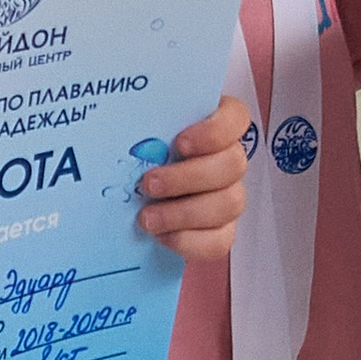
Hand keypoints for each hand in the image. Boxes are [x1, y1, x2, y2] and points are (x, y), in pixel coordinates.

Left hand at [135, 94, 249, 262]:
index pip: (236, 118)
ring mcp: (228, 196)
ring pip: (228, 204)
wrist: (131, 195)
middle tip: (149, 184)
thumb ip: (143, 127)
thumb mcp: (137, 133)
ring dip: (183, 213)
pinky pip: (218, 241)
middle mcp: (227, 160)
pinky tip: (161, 235)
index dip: (214, 131)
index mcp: (213, 125)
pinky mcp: (220, 231)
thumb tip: (124, 123)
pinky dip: (188, 241)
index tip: (180, 143)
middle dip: (188, 177)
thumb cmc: (137, 156)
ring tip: (147, 217)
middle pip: (233, 165)